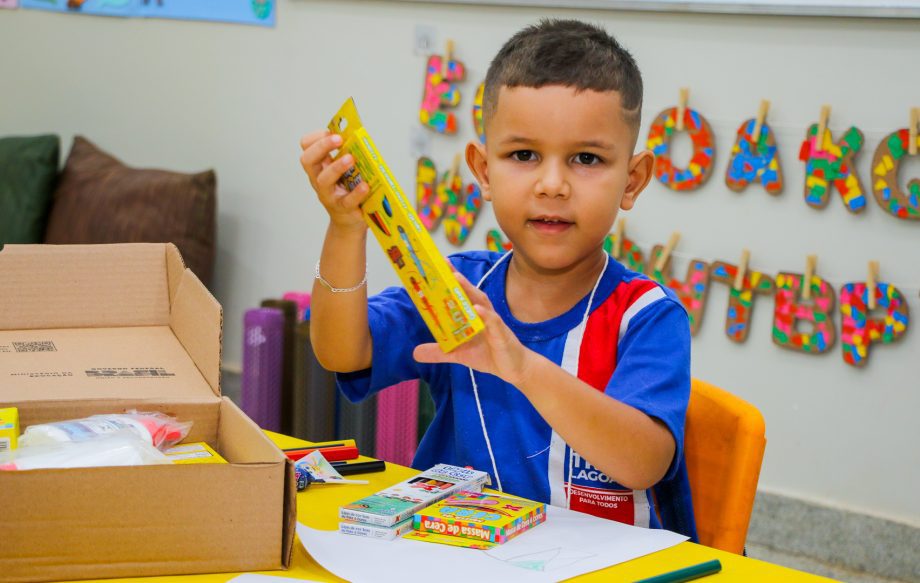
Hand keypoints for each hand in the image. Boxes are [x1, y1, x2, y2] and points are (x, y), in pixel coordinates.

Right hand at [299, 129, 370, 231]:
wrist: (349, 220)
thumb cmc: (348, 189)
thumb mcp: (345, 169)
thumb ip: (348, 154)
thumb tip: (361, 137)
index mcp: (319, 166)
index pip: (306, 147)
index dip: (316, 137)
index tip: (331, 131)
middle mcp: (318, 179)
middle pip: (307, 160)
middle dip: (322, 147)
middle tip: (338, 139)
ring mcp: (328, 194)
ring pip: (323, 180)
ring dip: (336, 167)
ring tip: (351, 159)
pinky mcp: (342, 208)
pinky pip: (346, 201)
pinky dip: (356, 193)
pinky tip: (364, 186)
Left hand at [413, 271, 535, 386]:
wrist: (514, 369)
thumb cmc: (489, 355)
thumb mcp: (459, 355)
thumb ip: (438, 352)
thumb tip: (415, 352)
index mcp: (473, 316)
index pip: (461, 295)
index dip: (451, 280)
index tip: (438, 265)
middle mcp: (483, 315)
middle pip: (470, 293)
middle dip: (457, 278)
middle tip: (444, 264)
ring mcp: (494, 323)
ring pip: (481, 303)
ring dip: (470, 290)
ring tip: (457, 278)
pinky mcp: (502, 335)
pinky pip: (494, 323)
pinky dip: (486, 315)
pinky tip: (477, 309)